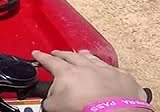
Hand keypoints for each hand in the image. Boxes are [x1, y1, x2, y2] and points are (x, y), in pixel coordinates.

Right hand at [32, 50, 148, 111]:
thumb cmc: (86, 108)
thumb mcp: (56, 105)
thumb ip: (49, 98)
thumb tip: (48, 101)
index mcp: (67, 72)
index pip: (50, 61)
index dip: (42, 57)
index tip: (37, 54)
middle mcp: (86, 66)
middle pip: (71, 56)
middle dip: (62, 54)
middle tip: (56, 53)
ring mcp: (106, 70)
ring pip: (92, 58)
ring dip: (84, 56)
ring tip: (81, 54)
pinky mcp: (122, 77)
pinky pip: (113, 69)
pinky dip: (107, 70)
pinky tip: (107, 70)